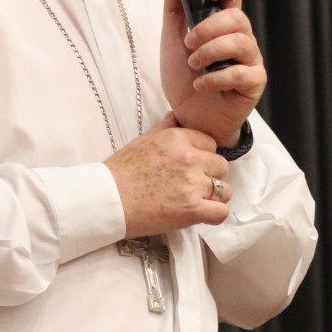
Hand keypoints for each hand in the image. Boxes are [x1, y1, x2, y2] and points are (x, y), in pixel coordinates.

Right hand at [105, 114, 231, 239]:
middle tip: (192, 185)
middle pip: (221, 166)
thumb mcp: (142, 141)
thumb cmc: (120, 172)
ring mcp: (192, 185)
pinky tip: (201, 214)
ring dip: (213, 196)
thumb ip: (165, 128)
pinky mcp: (192, 210)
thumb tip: (176, 117)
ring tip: (196, 201)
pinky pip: (220, 212)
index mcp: (178, 139)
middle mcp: (189, 159)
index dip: (203, 157)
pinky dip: (213, 214)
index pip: (211, 144)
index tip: (191, 167)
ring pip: (225, 189)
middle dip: (209, 175)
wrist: (107, 200)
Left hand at [159, 0, 265, 147]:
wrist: (188, 118)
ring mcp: (251, 61)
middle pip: (237, 18)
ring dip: (210, 52)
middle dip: (208, 28)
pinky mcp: (254, 83)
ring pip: (241, 42)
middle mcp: (242, 40)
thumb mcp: (172, 43)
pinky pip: (241, 73)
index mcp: (224, 27)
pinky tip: (201, 84)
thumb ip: (174, 12)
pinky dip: (216, 78)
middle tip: (188, 45)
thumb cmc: (184, 81)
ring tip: (193, 66)